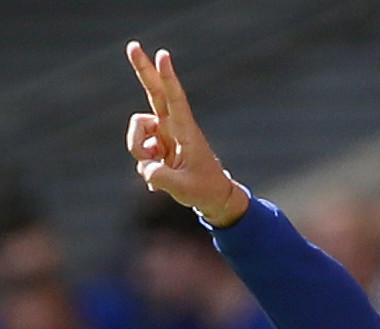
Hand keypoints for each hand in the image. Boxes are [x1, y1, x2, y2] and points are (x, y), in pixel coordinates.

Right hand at [124, 41, 248, 225]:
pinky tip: (160, 173)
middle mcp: (173, 127)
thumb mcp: (182, 187)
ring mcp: (164, 134)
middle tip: (133, 45)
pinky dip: (143, 164)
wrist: (212, 197)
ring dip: (138, 150)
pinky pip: (137, 149)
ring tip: (159, 169)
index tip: (163, 55)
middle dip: (143, 69)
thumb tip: (144, 166)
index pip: (175, 99)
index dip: (168, 77)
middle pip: (155, 92)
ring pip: (136, 131)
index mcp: (186, 130)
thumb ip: (158, 175)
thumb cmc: (204, 189)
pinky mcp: (157, 144)